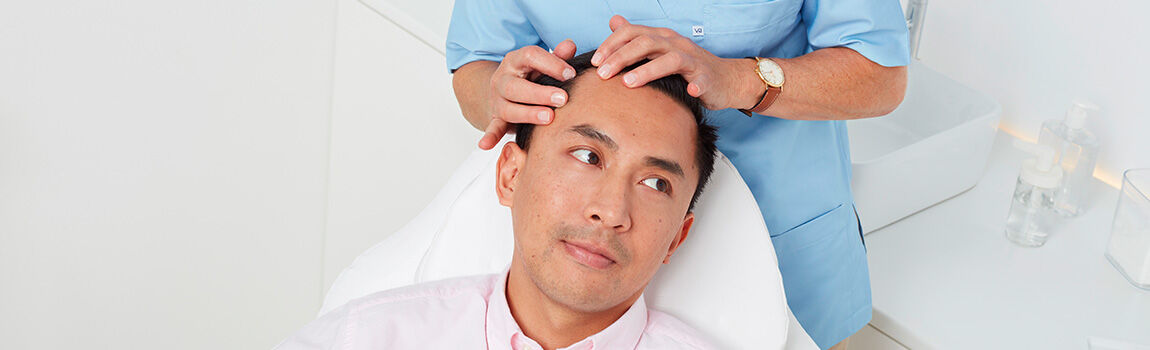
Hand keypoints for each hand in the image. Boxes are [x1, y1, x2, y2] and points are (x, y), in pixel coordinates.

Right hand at [479, 40, 577, 149]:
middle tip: (562, 99)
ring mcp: (498, 100)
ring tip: (549, 118)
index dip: (551, 64)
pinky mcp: (496, 118)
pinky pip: (492, 127)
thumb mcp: (541, 64)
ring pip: (507, 108)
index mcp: (516, 61)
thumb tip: (570, 45)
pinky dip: (490, 136)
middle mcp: (503, 79)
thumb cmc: (531, 76)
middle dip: (539, 93)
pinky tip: (486, 144)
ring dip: (528, 114)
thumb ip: (557, 57)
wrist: (503, 90)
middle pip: (515, 86)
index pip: (530, 55)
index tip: (571, 74)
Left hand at [591, 16, 759, 110]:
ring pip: (669, 59)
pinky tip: (687, 92)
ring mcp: (692, 59)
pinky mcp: (706, 77)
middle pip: (645, 43)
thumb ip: (636, 37)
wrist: (725, 79)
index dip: (611, 45)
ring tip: (627, 83)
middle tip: (601, 74)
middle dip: (621, 57)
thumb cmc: (688, 68)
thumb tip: (614, 21)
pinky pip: (700, 80)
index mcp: (661, 38)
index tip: (594, 62)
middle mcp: (675, 44)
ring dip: (647, 70)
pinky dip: (694, 85)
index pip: (632, 33)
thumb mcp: (660, 50)